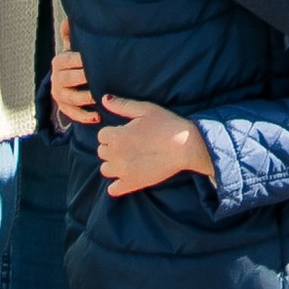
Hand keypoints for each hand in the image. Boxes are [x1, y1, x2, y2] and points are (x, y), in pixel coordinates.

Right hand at [48, 21, 100, 128]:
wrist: (66, 80)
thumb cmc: (75, 61)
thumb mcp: (73, 47)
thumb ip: (71, 35)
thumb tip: (68, 19)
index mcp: (59, 62)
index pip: (68, 60)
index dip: (81, 60)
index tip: (95, 59)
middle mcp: (56, 79)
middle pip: (70, 79)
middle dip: (85, 79)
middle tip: (101, 78)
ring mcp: (60, 96)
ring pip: (72, 98)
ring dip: (87, 99)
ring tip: (101, 98)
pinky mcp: (65, 109)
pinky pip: (74, 115)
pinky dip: (85, 116)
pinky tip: (97, 116)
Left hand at [95, 96, 216, 197]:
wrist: (185, 145)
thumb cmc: (166, 124)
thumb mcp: (145, 109)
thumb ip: (122, 105)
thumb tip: (104, 99)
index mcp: (117, 136)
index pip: (102, 135)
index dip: (113, 132)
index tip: (126, 132)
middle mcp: (116, 155)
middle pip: (102, 152)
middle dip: (112, 147)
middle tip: (129, 144)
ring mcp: (123, 172)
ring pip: (105, 169)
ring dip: (113, 164)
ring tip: (128, 159)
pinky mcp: (132, 184)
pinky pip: (113, 190)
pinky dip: (116, 185)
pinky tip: (127, 176)